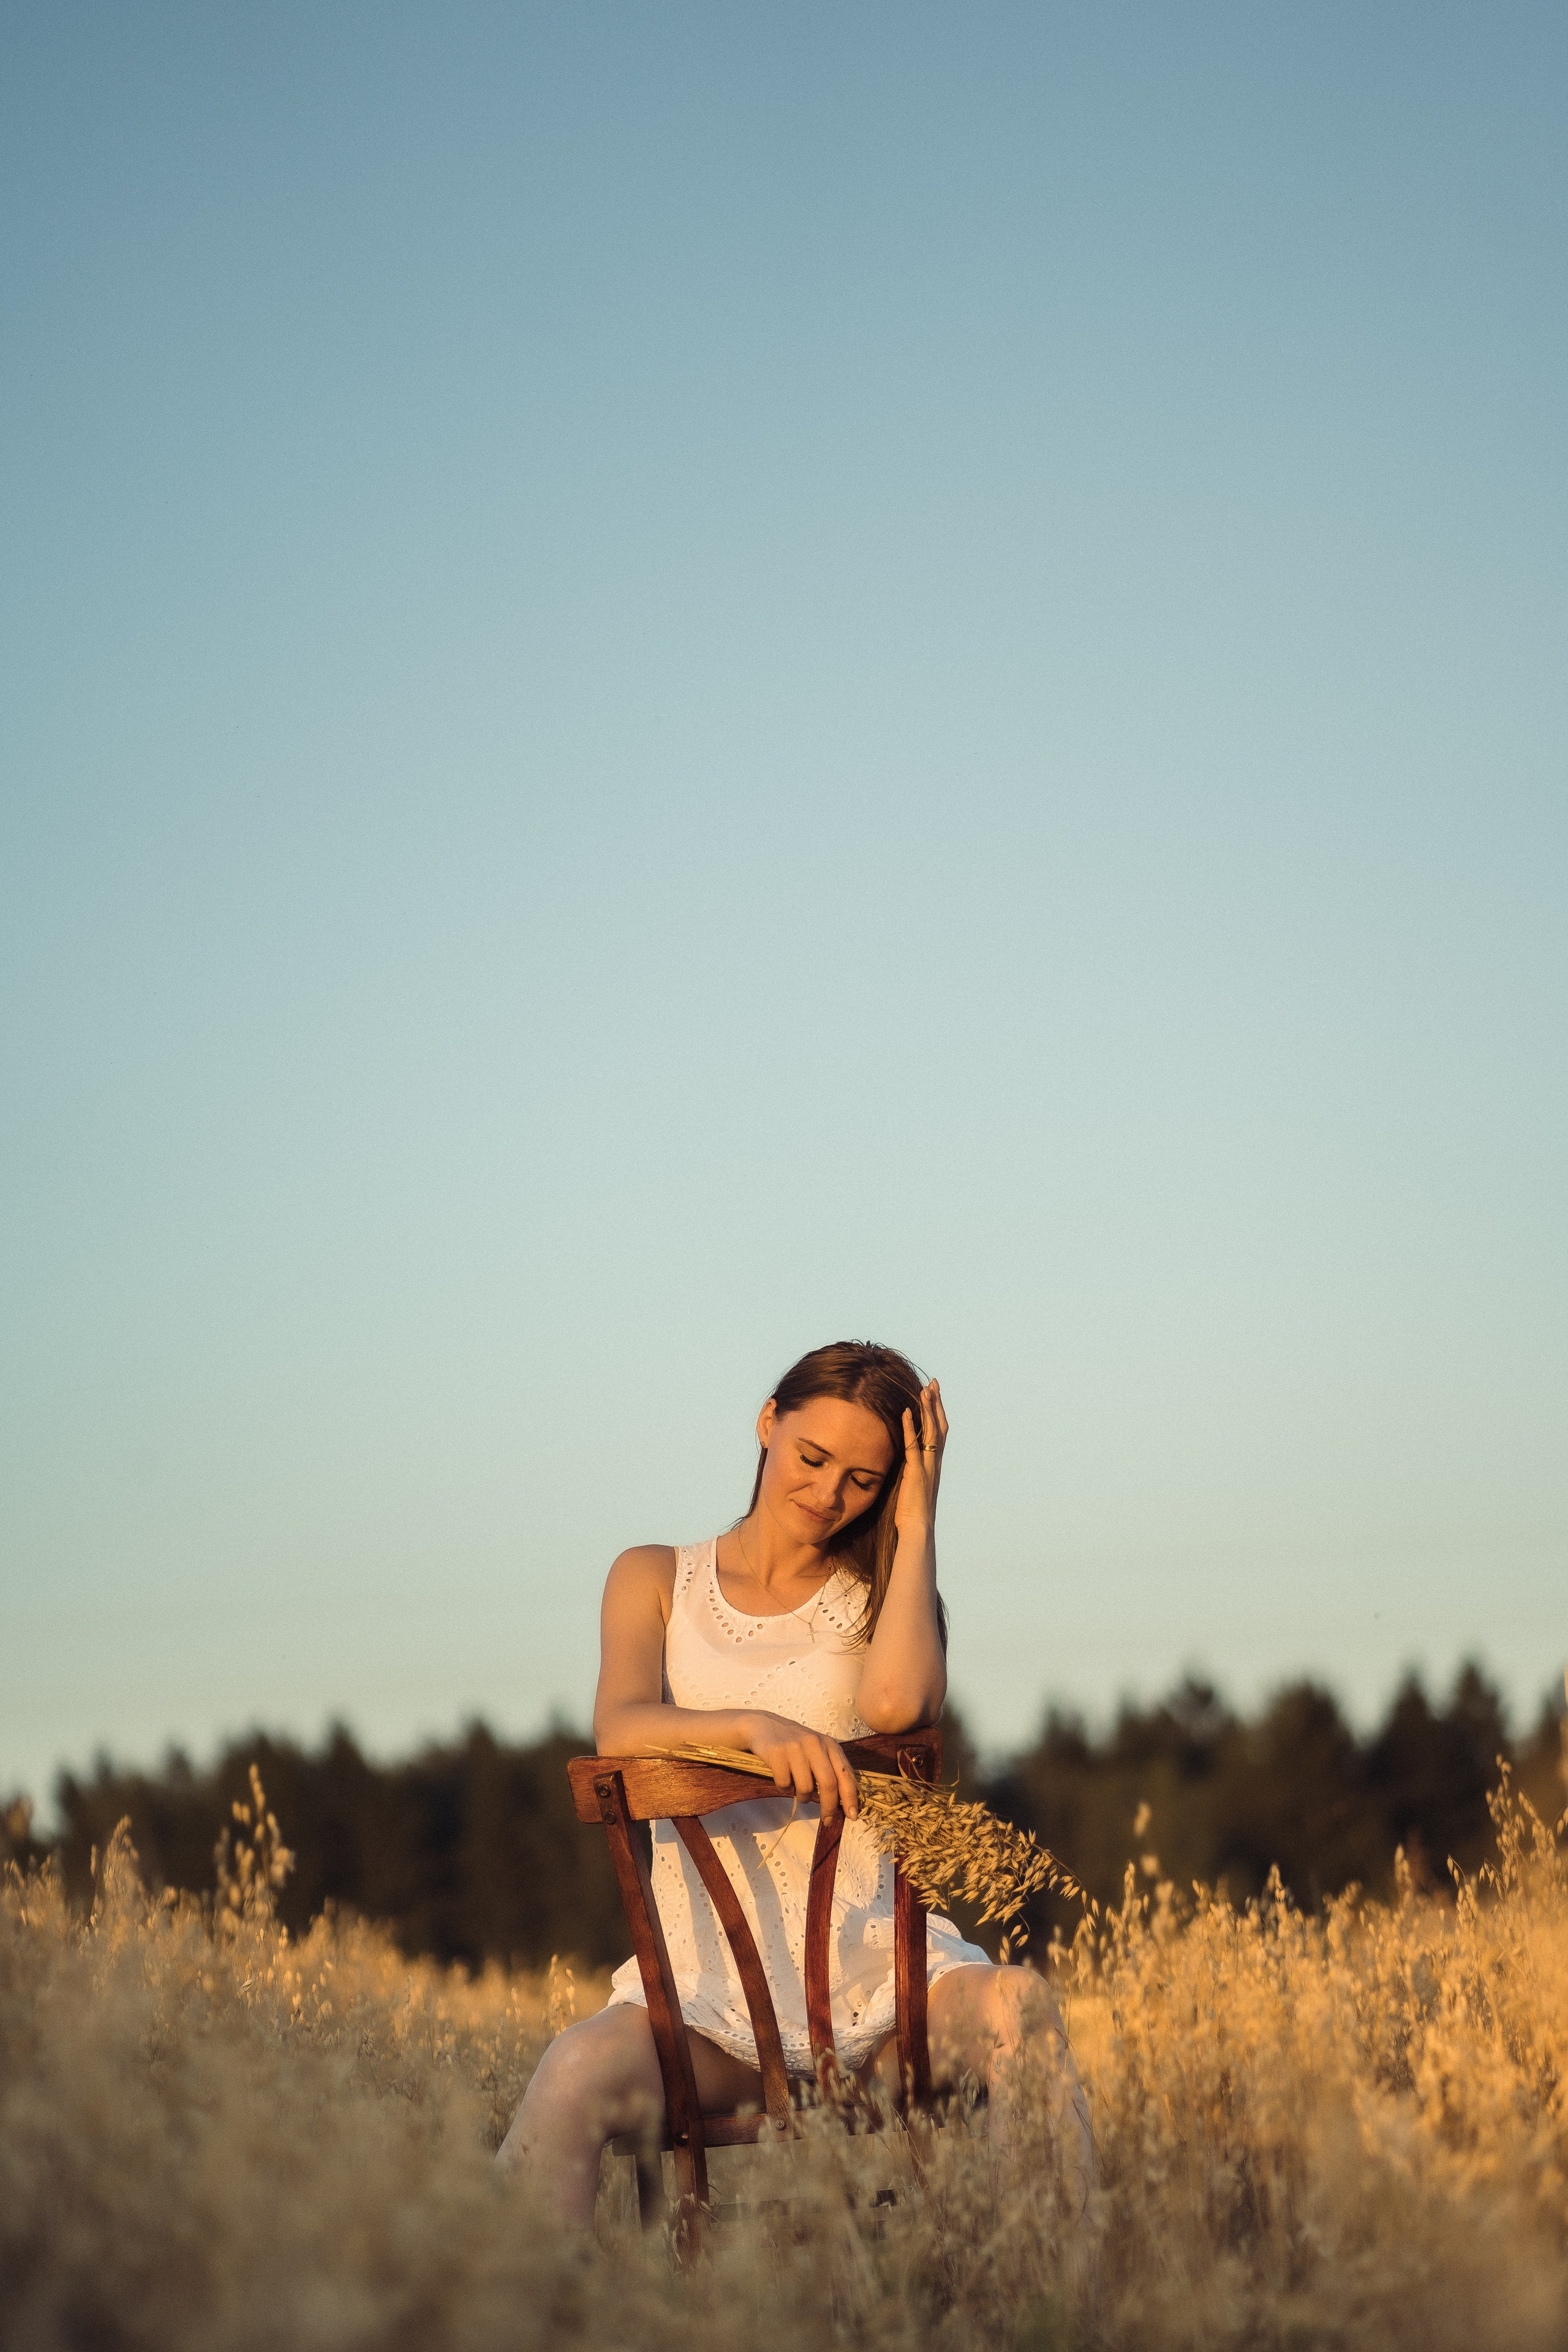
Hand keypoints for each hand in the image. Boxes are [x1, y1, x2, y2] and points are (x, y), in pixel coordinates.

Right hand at [738, 1712, 858, 1821]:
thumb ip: (830, 1769)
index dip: (850, 1797)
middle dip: (829, 1807)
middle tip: (827, 1820)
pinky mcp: (777, 1752)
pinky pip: (784, 1784)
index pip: (845, 1774)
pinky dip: (783, 1787)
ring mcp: (795, 1747)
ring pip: (806, 1787)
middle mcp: (815, 1743)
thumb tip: (842, 1802)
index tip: (852, 1816)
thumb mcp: (817, 1750)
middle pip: (829, 1783)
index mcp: (829, 1744)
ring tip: (796, 1788)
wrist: (763, 1726)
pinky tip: (781, 1777)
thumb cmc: (794, 1743)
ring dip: (802, 1796)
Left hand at [893, 1377, 946, 1538]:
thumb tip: (907, 1462)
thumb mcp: (914, 1485)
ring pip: (930, 1432)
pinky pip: (912, 1445)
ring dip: (927, 1409)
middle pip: (939, 1426)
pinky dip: (909, 1427)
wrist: (918, 1528)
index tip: (934, 1395)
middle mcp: (934, 1462)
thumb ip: (913, 1470)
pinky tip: (905, 1412)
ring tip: (923, 1389)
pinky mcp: (915, 1472)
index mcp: (934, 1464)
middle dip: (936, 1404)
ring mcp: (927, 1466)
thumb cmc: (913, 1511)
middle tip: (934, 1383)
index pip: (939, 1433)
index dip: (938, 1413)